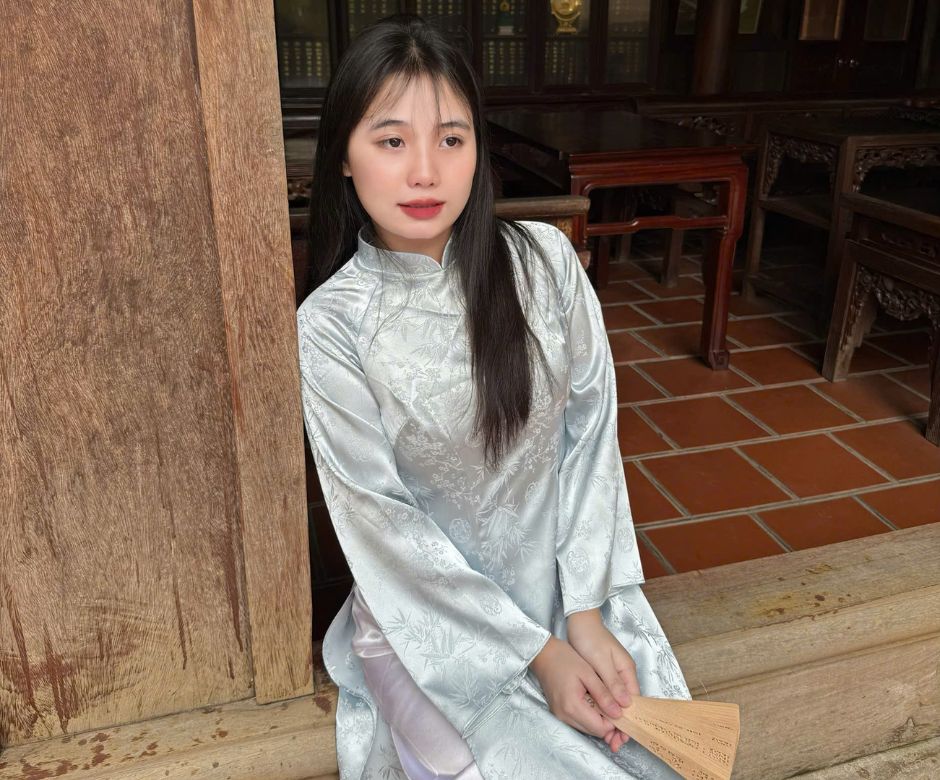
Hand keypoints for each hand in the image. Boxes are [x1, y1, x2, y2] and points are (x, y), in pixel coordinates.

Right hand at [529, 636, 623, 739]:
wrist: (543, 654)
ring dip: (598, 718)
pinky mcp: (558, 712)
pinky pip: (579, 721)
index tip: (622, 707)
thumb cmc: (565, 659)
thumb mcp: (588, 673)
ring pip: (587, 728)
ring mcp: (560, 716)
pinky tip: (593, 700)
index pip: (600, 728)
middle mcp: (565, 716)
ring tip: (604, 699)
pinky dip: (589, 715)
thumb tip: (619, 713)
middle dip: (608, 721)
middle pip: (594, 731)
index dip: (614, 721)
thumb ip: (604, 694)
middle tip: (615, 703)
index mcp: (573, 707)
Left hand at [566, 609, 639, 752]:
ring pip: (616, 701)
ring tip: (607, 736)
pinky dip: (604, 707)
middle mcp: (623, 674)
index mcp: (627, 670)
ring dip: (612, 717)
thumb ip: (612, 682)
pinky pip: (606, 695)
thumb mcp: (601, 661)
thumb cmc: (590, 638)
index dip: (629, 719)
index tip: (623, 736)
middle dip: (621, 723)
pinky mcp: (602, 674)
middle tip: (614, 743)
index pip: (633, 700)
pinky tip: (598, 718)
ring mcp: (613, 674)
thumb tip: (626, 704)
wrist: (579, 621)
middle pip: (625, 703)